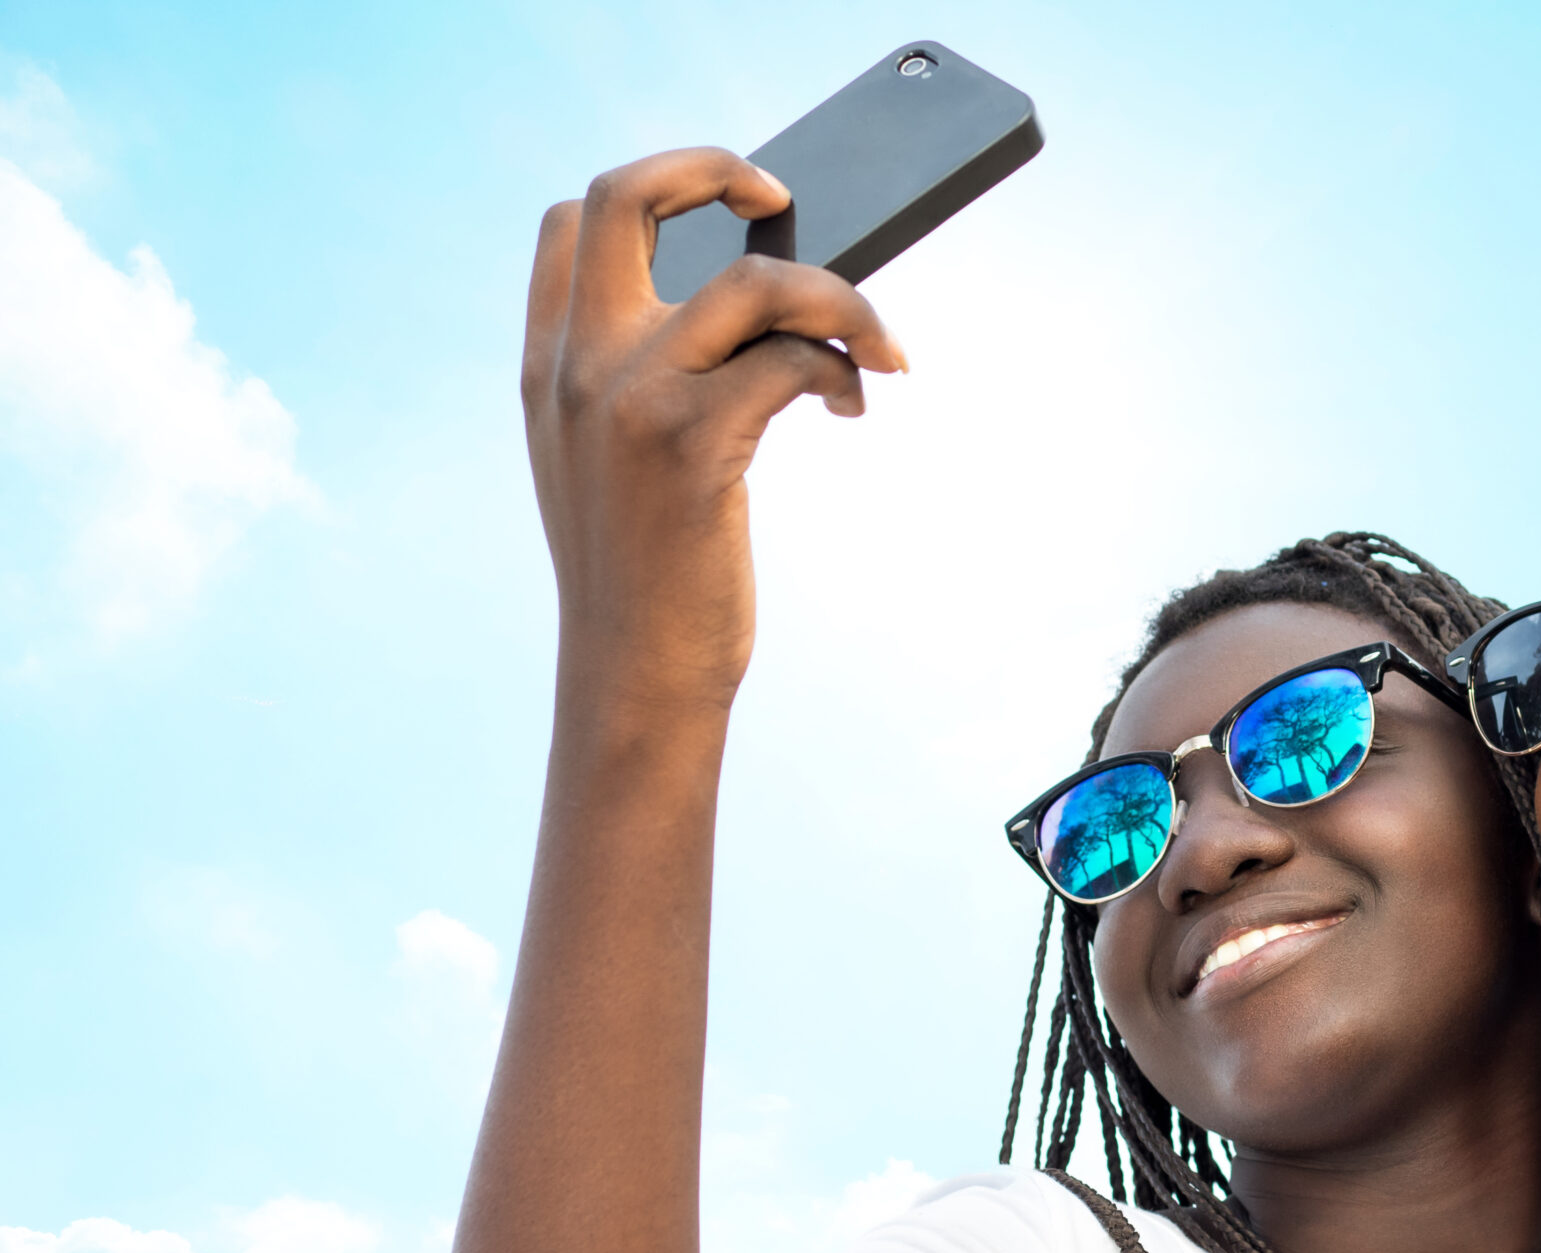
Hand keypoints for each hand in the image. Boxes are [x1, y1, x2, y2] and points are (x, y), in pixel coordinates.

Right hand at [522, 147, 907, 714]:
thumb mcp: (610, 467)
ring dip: (839, 298)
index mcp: (547, 367)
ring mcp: (627, 399)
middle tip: (784, 199)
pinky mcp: (690, 445)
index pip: (568, 222)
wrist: (634, 677)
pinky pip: (791, 360)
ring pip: (751, 281)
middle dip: (714, 169)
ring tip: (875, 348)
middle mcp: (575, 366)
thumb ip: (640, 383)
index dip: (652, 188)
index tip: (725, 210)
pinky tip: (853, 402)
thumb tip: (759, 316)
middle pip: (622, 197)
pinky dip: (842, 369)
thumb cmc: (650, 578)